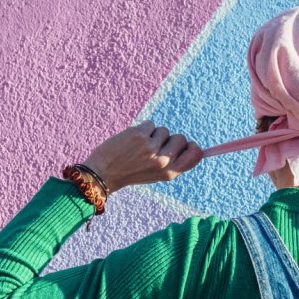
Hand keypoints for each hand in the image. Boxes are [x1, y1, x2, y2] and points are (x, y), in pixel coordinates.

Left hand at [80, 121, 204, 193]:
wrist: (102, 173)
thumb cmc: (130, 173)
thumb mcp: (155, 175)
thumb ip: (172, 162)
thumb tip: (190, 145)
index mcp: (169, 173)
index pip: (196, 155)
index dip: (193, 147)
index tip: (186, 145)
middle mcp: (162, 161)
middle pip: (181, 138)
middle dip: (169, 139)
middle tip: (154, 147)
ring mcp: (151, 147)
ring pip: (164, 130)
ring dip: (153, 134)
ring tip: (138, 146)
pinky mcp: (140, 135)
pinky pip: (150, 124)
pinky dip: (142, 128)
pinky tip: (131, 140)